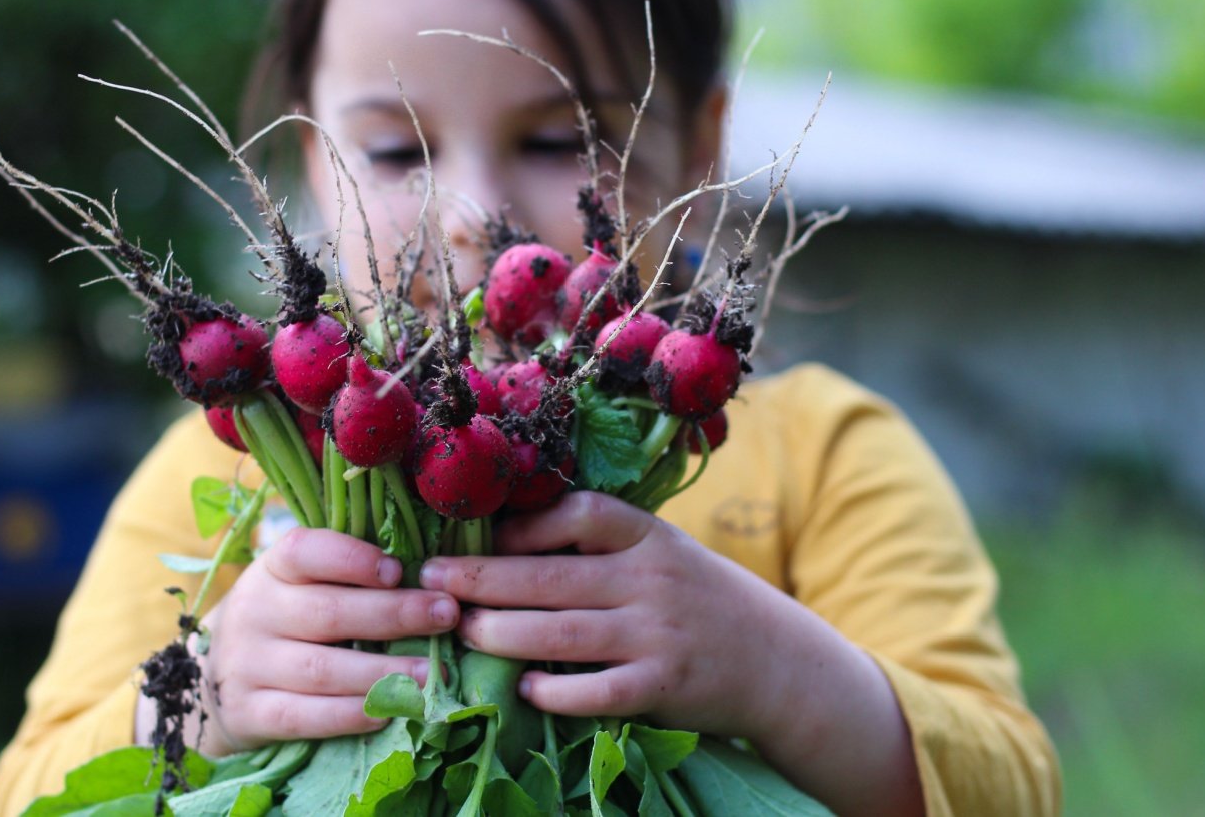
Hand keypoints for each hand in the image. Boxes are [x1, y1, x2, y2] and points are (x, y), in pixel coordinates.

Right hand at [136, 528, 461, 753]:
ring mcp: (246, 665)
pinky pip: (302, 716)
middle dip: (394, 614)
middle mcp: (254, 612)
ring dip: (383, 672)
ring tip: (432, 673)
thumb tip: (427, 573)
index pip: (304, 552)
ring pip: (321, 669)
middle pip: (327, 612)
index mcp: (271, 570)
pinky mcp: (248, 713)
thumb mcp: (297, 586)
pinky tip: (387, 712)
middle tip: (446, 616)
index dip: (352, 559)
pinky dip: (348, 715)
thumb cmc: (283, 623)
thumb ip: (344, 576)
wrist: (211, 682)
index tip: (399, 570)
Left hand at [418, 491, 780, 738]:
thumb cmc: (695, 599)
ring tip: (461, 633)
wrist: (775, 660)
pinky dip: (558, 692)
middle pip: (552, 577)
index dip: (523, 523)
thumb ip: (599, 546)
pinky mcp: (664, 686)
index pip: (580, 513)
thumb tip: (503, 537)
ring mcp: (658, 634)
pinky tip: (524, 690)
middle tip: (429, 580)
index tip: (477, 534)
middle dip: (482, 579)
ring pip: (565, 634)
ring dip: (504, 634)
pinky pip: (600, 691)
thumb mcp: (659, 553)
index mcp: (648, 536)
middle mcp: (651, 580)